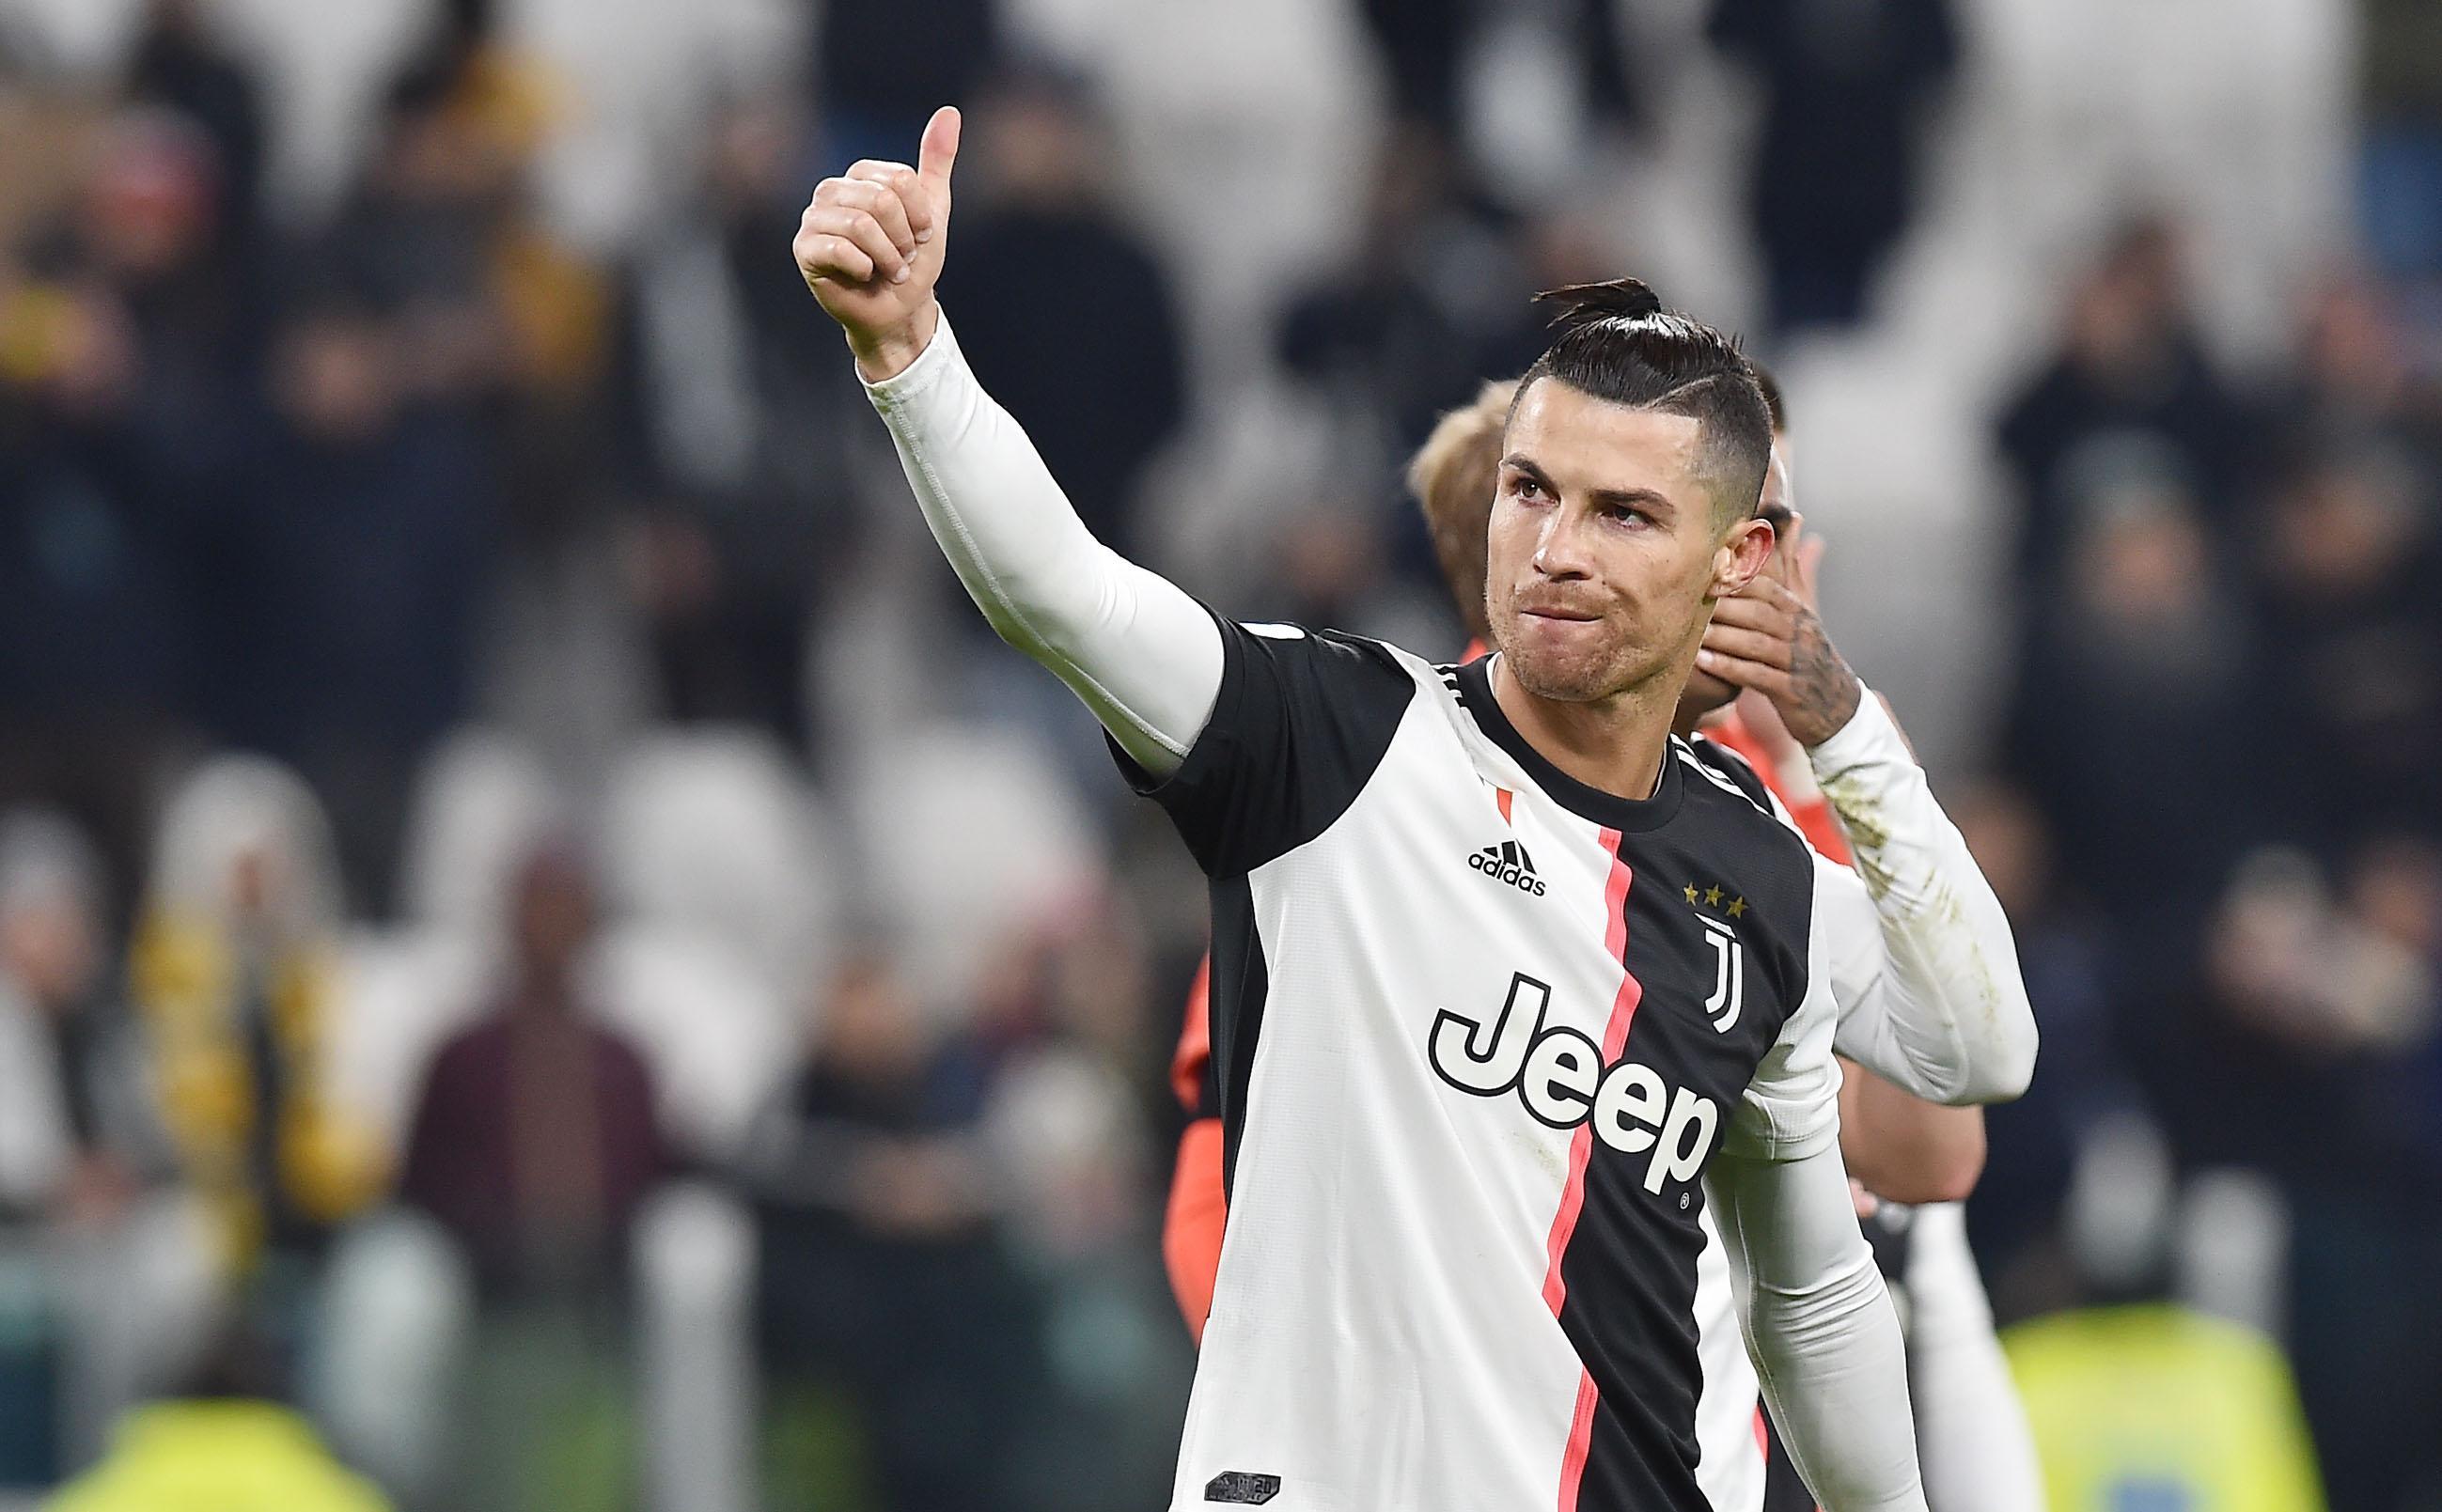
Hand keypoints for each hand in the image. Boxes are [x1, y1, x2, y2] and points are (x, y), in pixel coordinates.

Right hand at [794, 105, 959, 381]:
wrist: (898, 310)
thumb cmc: (912, 261)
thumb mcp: (932, 210)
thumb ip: (937, 161)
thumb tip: (950, 111)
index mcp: (860, 176)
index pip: (901, 180)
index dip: (920, 217)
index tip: (918, 238)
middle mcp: (831, 190)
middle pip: (882, 200)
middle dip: (903, 239)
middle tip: (901, 259)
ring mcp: (813, 218)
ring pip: (862, 224)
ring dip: (888, 257)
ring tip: (887, 270)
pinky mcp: (804, 248)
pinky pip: (840, 248)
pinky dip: (865, 268)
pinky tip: (863, 276)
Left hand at [1695, 516, 1861, 746]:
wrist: (1838, 706)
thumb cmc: (1808, 653)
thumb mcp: (1802, 608)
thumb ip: (1790, 567)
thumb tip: (1793, 518)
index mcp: (1796, 609)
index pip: (1765, 586)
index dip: (1734, 577)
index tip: (1700, 569)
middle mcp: (1798, 631)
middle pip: (1758, 612)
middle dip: (1722, 605)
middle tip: (1685, 599)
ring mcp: (1796, 662)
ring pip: (1756, 643)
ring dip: (1721, 637)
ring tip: (1689, 631)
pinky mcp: (1790, 691)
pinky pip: (1758, 677)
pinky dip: (1731, 669)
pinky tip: (1703, 663)